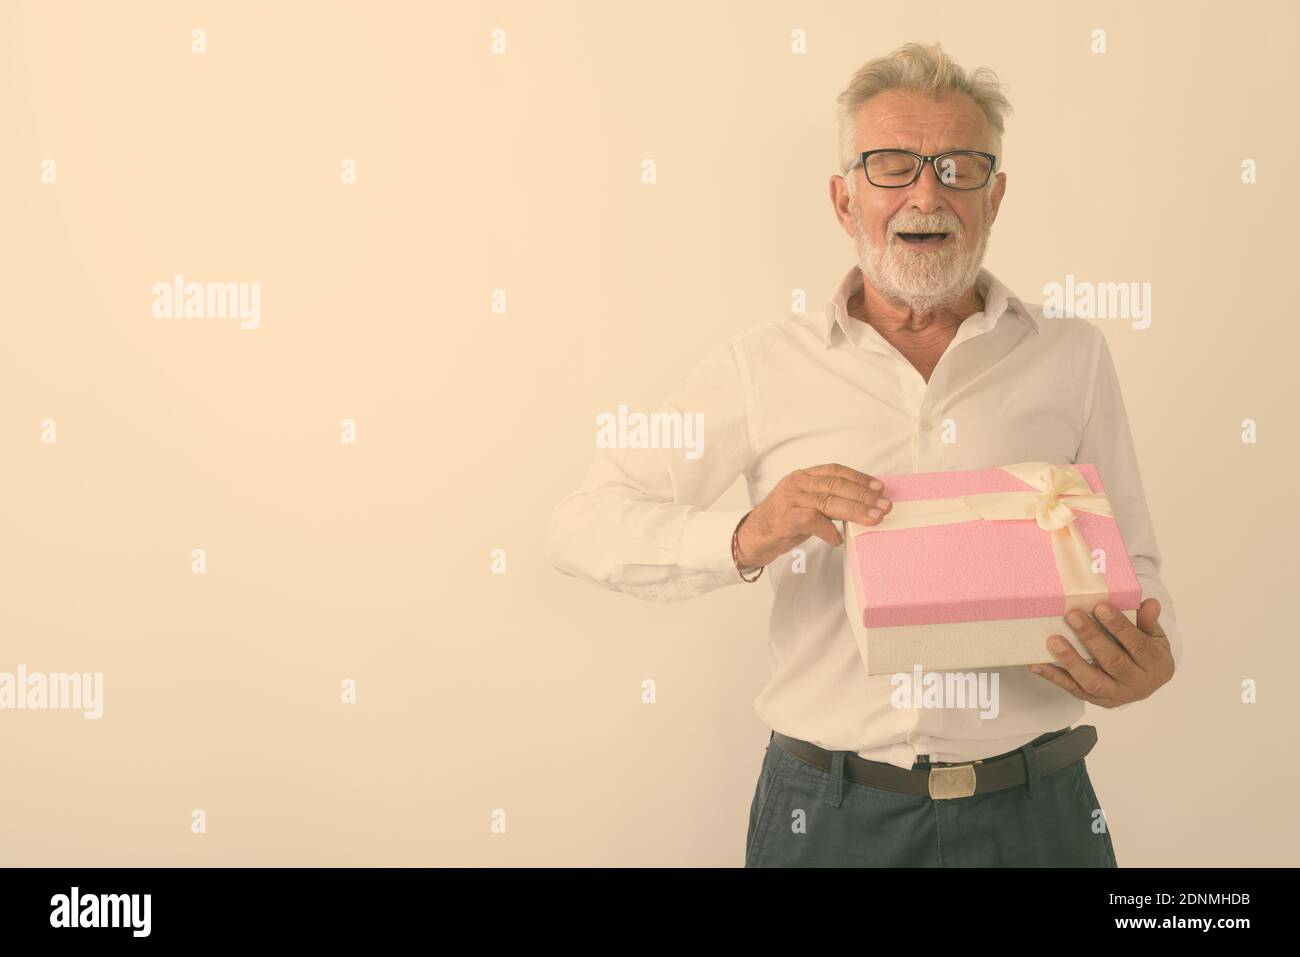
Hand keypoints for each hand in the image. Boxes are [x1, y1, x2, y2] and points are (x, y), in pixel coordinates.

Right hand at [735, 463, 891, 567]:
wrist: (750, 538)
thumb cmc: (781, 522)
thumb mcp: (805, 505)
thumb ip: (827, 501)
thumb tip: (862, 506)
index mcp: (803, 477)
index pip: (836, 471)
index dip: (860, 478)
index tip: (880, 488)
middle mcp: (796, 484)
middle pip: (836, 485)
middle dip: (864, 496)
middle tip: (884, 506)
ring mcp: (789, 500)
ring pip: (828, 501)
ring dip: (854, 511)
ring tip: (873, 519)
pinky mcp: (783, 518)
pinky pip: (812, 520)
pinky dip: (829, 530)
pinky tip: (837, 539)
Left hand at [1029, 598, 1173, 705]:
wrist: (1143, 684)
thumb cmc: (1146, 653)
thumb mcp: (1154, 637)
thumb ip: (1148, 621)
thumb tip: (1151, 604)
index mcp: (1156, 665)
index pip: (1138, 645)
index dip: (1119, 626)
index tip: (1100, 607)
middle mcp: (1137, 683)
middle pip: (1113, 661)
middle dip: (1091, 638)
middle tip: (1073, 616)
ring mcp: (1115, 695)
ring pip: (1091, 681)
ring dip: (1071, 660)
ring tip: (1053, 640)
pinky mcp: (1095, 700)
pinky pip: (1072, 689)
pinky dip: (1054, 677)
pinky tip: (1037, 664)